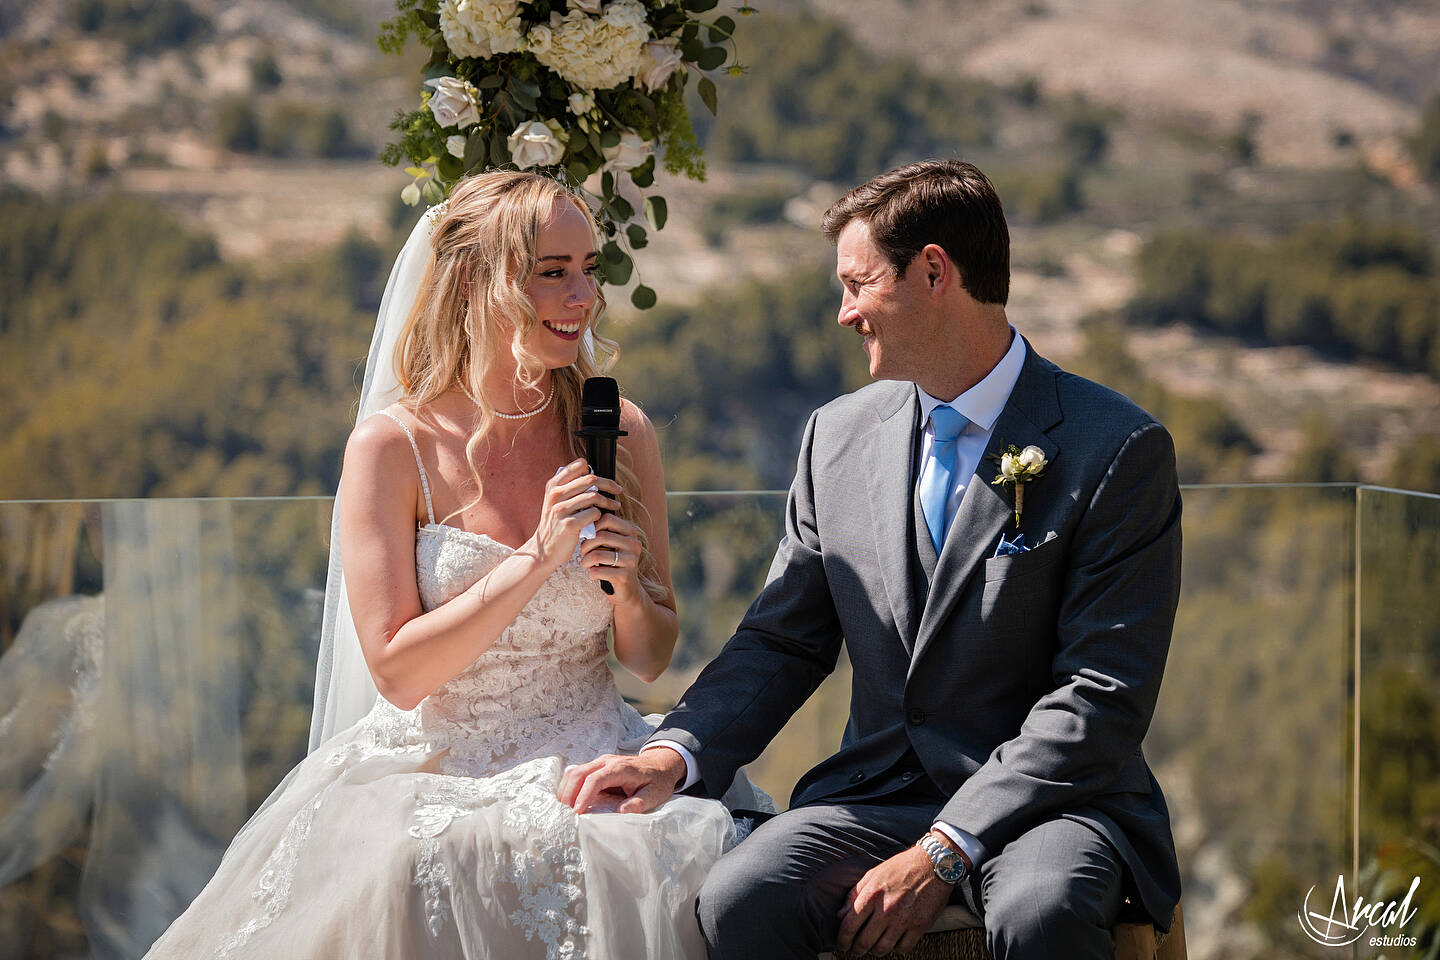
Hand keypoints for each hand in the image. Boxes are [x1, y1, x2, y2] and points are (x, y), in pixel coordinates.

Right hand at [531, 460, 619, 570]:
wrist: (545, 550)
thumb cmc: (556, 525)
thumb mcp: (556, 502)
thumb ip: (570, 488)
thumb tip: (593, 476)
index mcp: (553, 485)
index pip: (578, 465)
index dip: (594, 470)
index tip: (603, 480)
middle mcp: (555, 495)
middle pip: (590, 479)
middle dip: (608, 484)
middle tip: (618, 490)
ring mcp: (561, 509)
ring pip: (594, 496)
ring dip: (608, 501)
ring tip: (615, 506)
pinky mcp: (570, 524)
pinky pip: (594, 513)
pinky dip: (600, 516)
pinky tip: (602, 521)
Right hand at [558, 748, 685, 814]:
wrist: (660, 766)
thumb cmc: (657, 782)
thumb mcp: (654, 795)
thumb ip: (639, 803)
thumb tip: (620, 812)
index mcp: (621, 768)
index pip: (596, 779)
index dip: (584, 795)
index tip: (577, 812)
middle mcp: (607, 762)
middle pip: (579, 773)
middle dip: (568, 793)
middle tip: (564, 813)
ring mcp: (600, 762)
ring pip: (575, 771)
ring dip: (566, 789)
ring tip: (563, 809)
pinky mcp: (597, 766)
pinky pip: (578, 773)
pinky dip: (569, 786)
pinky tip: (568, 800)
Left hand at [579, 512, 643, 603]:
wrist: (627, 590)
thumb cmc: (614, 564)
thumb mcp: (612, 545)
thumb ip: (603, 532)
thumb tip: (584, 522)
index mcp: (631, 533)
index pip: (608, 519)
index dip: (592, 525)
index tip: (586, 535)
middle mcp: (634, 544)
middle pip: (600, 536)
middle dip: (585, 545)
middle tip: (583, 552)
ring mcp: (631, 560)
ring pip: (597, 554)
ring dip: (586, 560)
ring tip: (585, 564)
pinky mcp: (624, 576)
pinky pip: (598, 571)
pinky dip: (591, 573)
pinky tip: (594, 574)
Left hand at [835, 842, 952, 956]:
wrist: (933, 864)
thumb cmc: (901, 867)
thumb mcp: (873, 874)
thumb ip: (854, 894)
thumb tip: (840, 915)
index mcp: (872, 894)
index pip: (849, 926)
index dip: (842, 940)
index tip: (842, 944)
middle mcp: (887, 909)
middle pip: (864, 942)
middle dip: (856, 949)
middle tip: (855, 949)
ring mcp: (904, 919)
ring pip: (882, 948)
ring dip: (875, 951)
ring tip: (873, 948)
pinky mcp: (920, 926)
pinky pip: (903, 948)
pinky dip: (896, 949)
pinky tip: (893, 942)